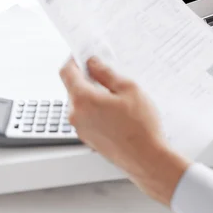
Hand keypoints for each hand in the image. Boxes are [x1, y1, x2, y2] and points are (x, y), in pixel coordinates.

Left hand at [60, 57, 188, 205]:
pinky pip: (87, 116)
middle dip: (87, 78)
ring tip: (118, 96)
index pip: (66, 72)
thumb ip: (107, 73)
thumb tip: (93, 63)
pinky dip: (97, 109)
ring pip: (80, 103)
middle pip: (73, 88)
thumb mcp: (129, 89)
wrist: (146, 158)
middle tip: (108, 74)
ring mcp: (80, 128)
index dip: (73, 60)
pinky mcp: (88, 138)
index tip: (82, 55)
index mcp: (82, 99)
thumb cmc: (140, 126)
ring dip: (93, 94)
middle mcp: (75, 115)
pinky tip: (118, 111)